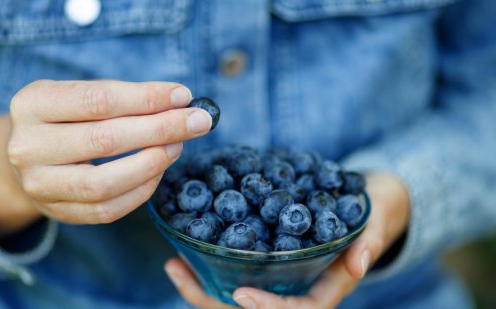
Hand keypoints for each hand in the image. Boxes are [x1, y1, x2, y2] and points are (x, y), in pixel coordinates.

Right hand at [0, 80, 210, 231]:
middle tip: (197, 122)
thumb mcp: (83, 95)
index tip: (184, 96)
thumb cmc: (68, 119)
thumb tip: (181, 102)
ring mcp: (39, 184)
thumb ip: (127, 97)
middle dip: (161, 129)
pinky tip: (159, 171)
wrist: (30, 156)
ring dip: (152, 163)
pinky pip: (108, 209)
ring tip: (177, 146)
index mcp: (33, 104)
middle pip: (105, 140)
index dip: (147, 98)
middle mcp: (28, 146)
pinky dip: (142, 190)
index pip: (99, 100)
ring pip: (105, 182)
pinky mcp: (57, 212)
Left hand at [164, 172, 409, 308]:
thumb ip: (368, 242)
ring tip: (173, 263)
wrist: (364, 201)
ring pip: (236, 292)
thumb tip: (361, 264)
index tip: (240, 295)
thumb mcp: (374, 222)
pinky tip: (186, 247)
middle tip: (181, 273)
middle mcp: (296, 287)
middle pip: (252, 308)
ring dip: (202, 283)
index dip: (267, 308)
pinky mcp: (268, 258)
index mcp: (323, 289)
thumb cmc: (371, 212)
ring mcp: (279, 275)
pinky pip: (235, 268)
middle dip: (214, 299)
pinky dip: (209, 262)